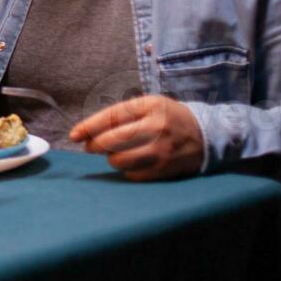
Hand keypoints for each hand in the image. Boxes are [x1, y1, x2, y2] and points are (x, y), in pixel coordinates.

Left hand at [69, 95, 203, 181]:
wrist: (207, 135)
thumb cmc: (169, 118)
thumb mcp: (149, 105)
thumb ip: (121, 115)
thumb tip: (87, 133)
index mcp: (150, 106)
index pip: (112, 116)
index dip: (88, 127)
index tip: (73, 135)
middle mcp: (157, 127)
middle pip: (113, 140)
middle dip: (94, 145)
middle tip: (90, 147)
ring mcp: (162, 150)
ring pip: (120, 160)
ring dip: (111, 158)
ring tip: (117, 153)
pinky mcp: (165, 169)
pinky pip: (132, 175)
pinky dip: (126, 171)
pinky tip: (133, 163)